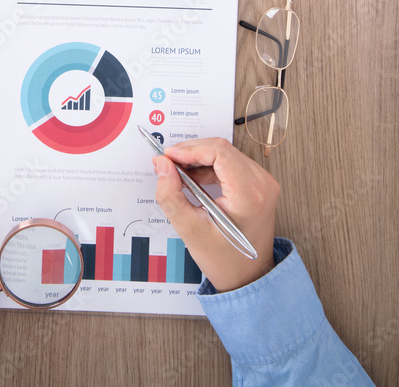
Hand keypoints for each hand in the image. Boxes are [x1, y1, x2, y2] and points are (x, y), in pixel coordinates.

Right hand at [153, 138, 279, 291]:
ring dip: (198, 158)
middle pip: (221, 150)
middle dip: (191, 152)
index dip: (190, 149)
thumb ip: (171, 195)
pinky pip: (231, 163)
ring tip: (177, 171)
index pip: (219, 152)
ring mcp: (263, 183)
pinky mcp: (259, 184)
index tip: (169, 156)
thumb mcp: (190, 230)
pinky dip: (209, 166)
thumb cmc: (224, 260)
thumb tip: (163, 165)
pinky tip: (193, 178)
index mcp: (249, 195)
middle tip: (167, 162)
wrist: (249, 277)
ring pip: (225, 154)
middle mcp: (262, 184)